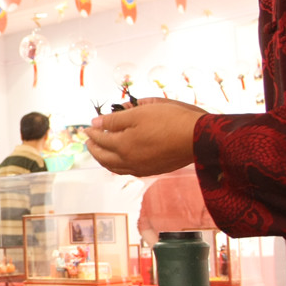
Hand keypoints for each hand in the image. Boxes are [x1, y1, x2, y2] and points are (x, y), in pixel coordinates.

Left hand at [85, 98, 205, 175]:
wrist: (198, 137)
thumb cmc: (169, 120)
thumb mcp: (139, 113)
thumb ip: (114, 120)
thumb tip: (96, 123)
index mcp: (123, 146)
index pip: (100, 139)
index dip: (92, 132)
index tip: (87, 127)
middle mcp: (129, 161)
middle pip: (104, 157)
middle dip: (94, 148)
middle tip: (89, 141)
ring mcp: (141, 168)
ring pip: (115, 167)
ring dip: (104, 159)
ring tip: (100, 152)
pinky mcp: (153, 170)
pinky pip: (129, 171)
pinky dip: (118, 166)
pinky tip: (121, 161)